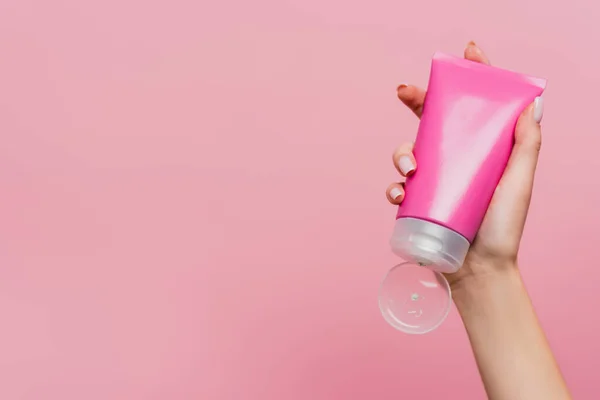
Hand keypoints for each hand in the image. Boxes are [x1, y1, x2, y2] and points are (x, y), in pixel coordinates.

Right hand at [385, 42, 544, 291]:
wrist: (478, 270)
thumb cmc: (502, 228)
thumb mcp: (519, 182)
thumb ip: (527, 145)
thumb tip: (531, 104)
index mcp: (479, 153)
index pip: (471, 110)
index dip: (468, 80)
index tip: (465, 54)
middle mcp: (454, 163)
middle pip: (431, 122)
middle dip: (416, 101)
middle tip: (405, 91)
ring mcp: (433, 183)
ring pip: (407, 152)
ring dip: (401, 152)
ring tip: (409, 168)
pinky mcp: (416, 203)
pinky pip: (396, 187)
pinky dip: (393, 187)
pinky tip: (400, 194)